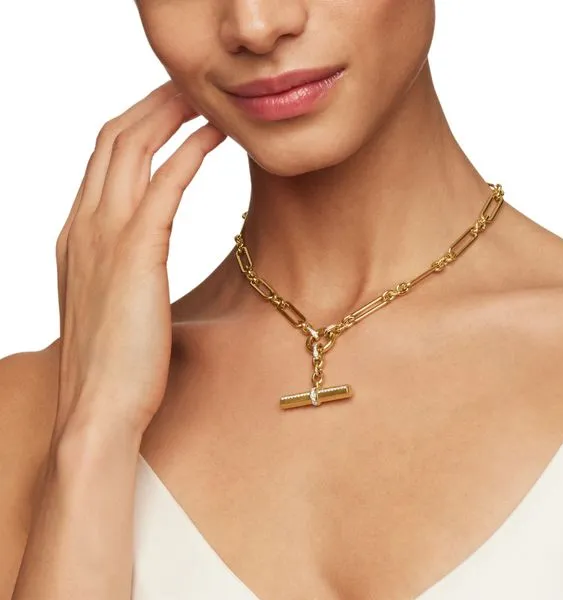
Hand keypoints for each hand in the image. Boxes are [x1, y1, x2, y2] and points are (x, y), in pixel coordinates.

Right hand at [53, 80, 226, 440]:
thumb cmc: (113, 364)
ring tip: (207, 101)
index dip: (136, 126)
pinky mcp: (136, 253)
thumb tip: (141, 254)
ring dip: (171, 114)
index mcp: (75, 235)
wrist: (99, 410)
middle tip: (191, 90)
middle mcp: (82, 224)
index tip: (169, 112)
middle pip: (114, 138)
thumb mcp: (110, 303)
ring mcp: (104, 236)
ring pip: (133, 148)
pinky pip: (164, 185)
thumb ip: (119, 268)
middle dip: (152, 105)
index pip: (101, 160)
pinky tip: (215, 138)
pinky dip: (189, 153)